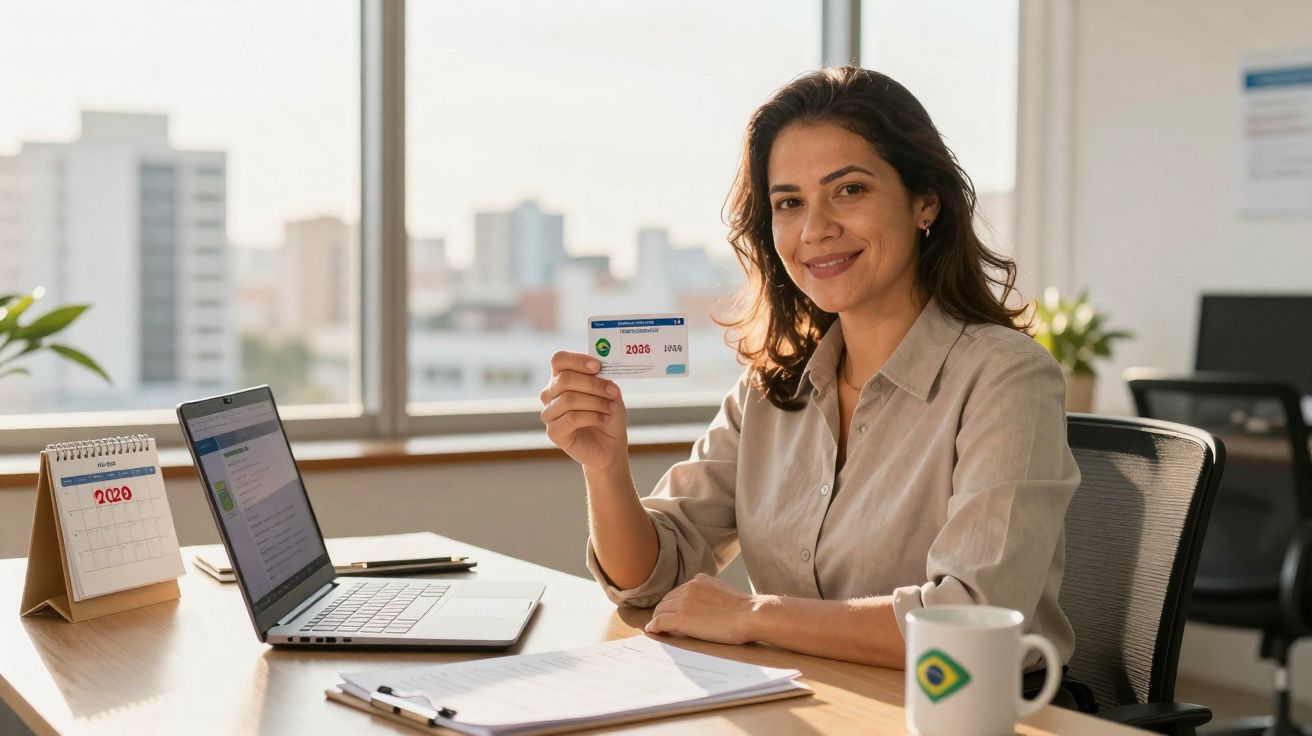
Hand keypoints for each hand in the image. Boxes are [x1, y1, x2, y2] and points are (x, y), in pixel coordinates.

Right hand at [540, 351, 628, 469]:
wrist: (610, 445)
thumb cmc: (608, 414)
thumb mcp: (611, 392)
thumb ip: (604, 379)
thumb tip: (600, 369)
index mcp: (561, 378)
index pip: (559, 360)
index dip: (577, 360)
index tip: (598, 366)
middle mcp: (550, 394)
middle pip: (565, 379)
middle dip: (593, 384)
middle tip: (612, 391)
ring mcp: (549, 413)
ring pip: (569, 399)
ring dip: (596, 402)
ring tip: (611, 408)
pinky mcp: (553, 432)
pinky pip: (571, 418)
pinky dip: (592, 416)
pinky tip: (603, 419)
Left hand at [645, 574, 771, 645]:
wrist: (751, 615)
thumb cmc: (745, 610)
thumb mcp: (723, 593)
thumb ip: (709, 594)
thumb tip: (703, 608)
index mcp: (699, 580)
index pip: (677, 592)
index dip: (672, 604)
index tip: (671, 612)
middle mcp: (689, 587)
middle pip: (667, 600)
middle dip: (664, 611)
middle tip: (662, 623)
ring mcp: (684, 602)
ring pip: (661, 610)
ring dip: (659, 619)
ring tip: (657, 629)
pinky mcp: (682, 618)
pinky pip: (660, 622)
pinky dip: (654, 626)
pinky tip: (651, 631)